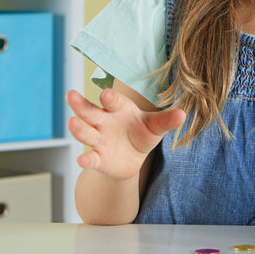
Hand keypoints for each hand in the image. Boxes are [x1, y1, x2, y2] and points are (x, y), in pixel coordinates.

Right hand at [66, 88, 185, 180]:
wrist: (133, 158)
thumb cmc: (143, 133)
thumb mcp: (156, 126)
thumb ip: (166, 120)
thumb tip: (183, 114)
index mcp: (119, 109)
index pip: (113, 101)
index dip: (110, 98)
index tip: (107, 94)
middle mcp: (105, 122)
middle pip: (90, 111)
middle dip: (80, 104)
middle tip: (71, 95)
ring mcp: (98, 139)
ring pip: (86, 132)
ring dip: (78, 128)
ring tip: (72, 122)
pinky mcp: (97, 158)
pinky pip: (90, 157)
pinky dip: (86, 158)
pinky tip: (83, 159)